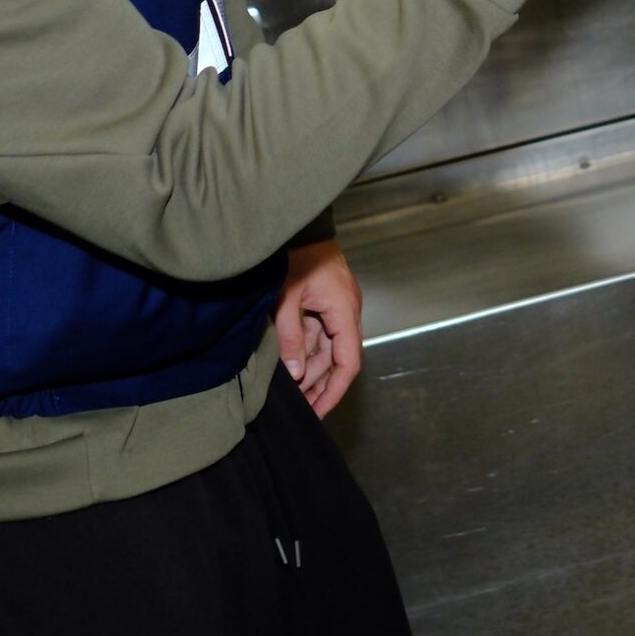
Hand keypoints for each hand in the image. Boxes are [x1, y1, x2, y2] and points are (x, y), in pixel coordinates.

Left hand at [275, 240, 363, 416]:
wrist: (298, 224)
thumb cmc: (295, 255)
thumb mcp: (286, 298)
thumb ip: (291, 337)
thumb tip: (295, 372)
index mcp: (344, 311)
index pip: (348, 362)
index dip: (334, 391)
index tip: (318, 411)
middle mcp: (347, 311)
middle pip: (339, 359)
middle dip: (320, 385)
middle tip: (301, 409)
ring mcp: (337, 306)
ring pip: (328, 347)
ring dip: (312, 369)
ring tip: (293, 392)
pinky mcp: (325, 301)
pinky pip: (320, 332)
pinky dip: (307, 350)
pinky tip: (291, 365)